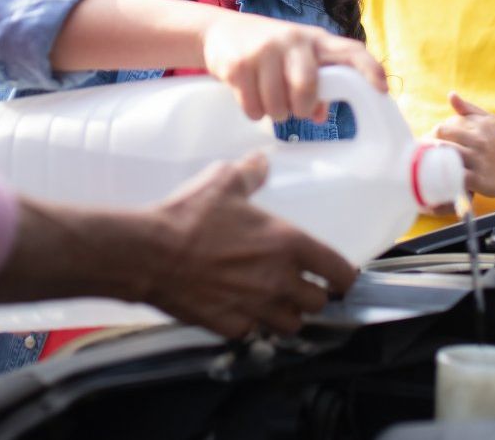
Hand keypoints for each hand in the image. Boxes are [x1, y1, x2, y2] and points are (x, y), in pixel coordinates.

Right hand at [139, 152, 358, 336]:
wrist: (150, 253)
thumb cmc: (188, 217)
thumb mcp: (223, 182)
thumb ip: (250, 174)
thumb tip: (261, 162)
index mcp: (288, 244)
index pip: (339, 271)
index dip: (344, 276)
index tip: (341, 277)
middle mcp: (279, 280)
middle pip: (318, 303)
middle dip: (312, 295)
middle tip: (300, 286)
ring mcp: (256, 307)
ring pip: (290, 325)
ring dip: (286, 314)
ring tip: (273, 301)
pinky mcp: (230, 325)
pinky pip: (253, 332)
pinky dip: (250, 324)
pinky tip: (238, 308)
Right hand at [200, 14, 385, 122]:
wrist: (221, 31)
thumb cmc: (269, 50)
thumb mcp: (295, 59)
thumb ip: (315, 84)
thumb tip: (319, 116)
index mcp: (315, 39)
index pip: (350, 50)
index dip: (369, 69)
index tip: (382, 90)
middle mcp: (293, 40)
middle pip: (308, 86)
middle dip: (300, 107)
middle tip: (294, 110)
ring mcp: (264, 50)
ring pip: (278, 104)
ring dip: (275, 113)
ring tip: (269, 101)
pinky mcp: (239, 64)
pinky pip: (253, 106)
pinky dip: (254, 112)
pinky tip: (250, 99)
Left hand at [433, 93, 494, 200]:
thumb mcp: (491, 122)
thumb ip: (469, 109)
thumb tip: (450, 95)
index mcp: (481, 124)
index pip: (446, 126)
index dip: (436, 136)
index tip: (434, 144)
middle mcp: (481, 140)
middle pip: (443, 137)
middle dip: (431, 145)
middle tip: (429, 155)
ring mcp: (480, 160)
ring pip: (446, 154)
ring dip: (435, 159)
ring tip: (432, 165)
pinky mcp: (479, 180)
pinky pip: (455, 176)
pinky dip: (446, 177)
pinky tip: (444, 178)